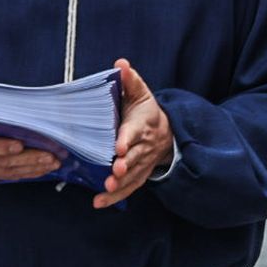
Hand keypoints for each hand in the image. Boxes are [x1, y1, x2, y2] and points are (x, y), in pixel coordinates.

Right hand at [0, 95, 61, 180]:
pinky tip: (40, 169)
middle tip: (51, 156)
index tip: (20, 145)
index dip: (1, 146)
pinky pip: (4, 176)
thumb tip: (26, 104)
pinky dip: (24, 173)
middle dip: (29, 159)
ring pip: (5, 171)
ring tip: (51, 163)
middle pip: (0, 160)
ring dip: (31, 168)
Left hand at [93, 59, 174, 209]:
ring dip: (120, 184)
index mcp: (142, 124)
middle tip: (115, 171)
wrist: (166, 132)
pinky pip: (129, 187)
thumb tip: (121, 63)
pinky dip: (115, 196)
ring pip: (133, 175)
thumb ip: (130, 80)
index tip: (119, 147)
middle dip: (126, 165)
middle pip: (135, 157)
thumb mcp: (140, 93)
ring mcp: (142, 162)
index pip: (134, 132)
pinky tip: (99, 202)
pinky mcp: (138, 174)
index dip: (127, 139)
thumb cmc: (145, 112)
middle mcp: (143, 146)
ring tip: (106, 189)